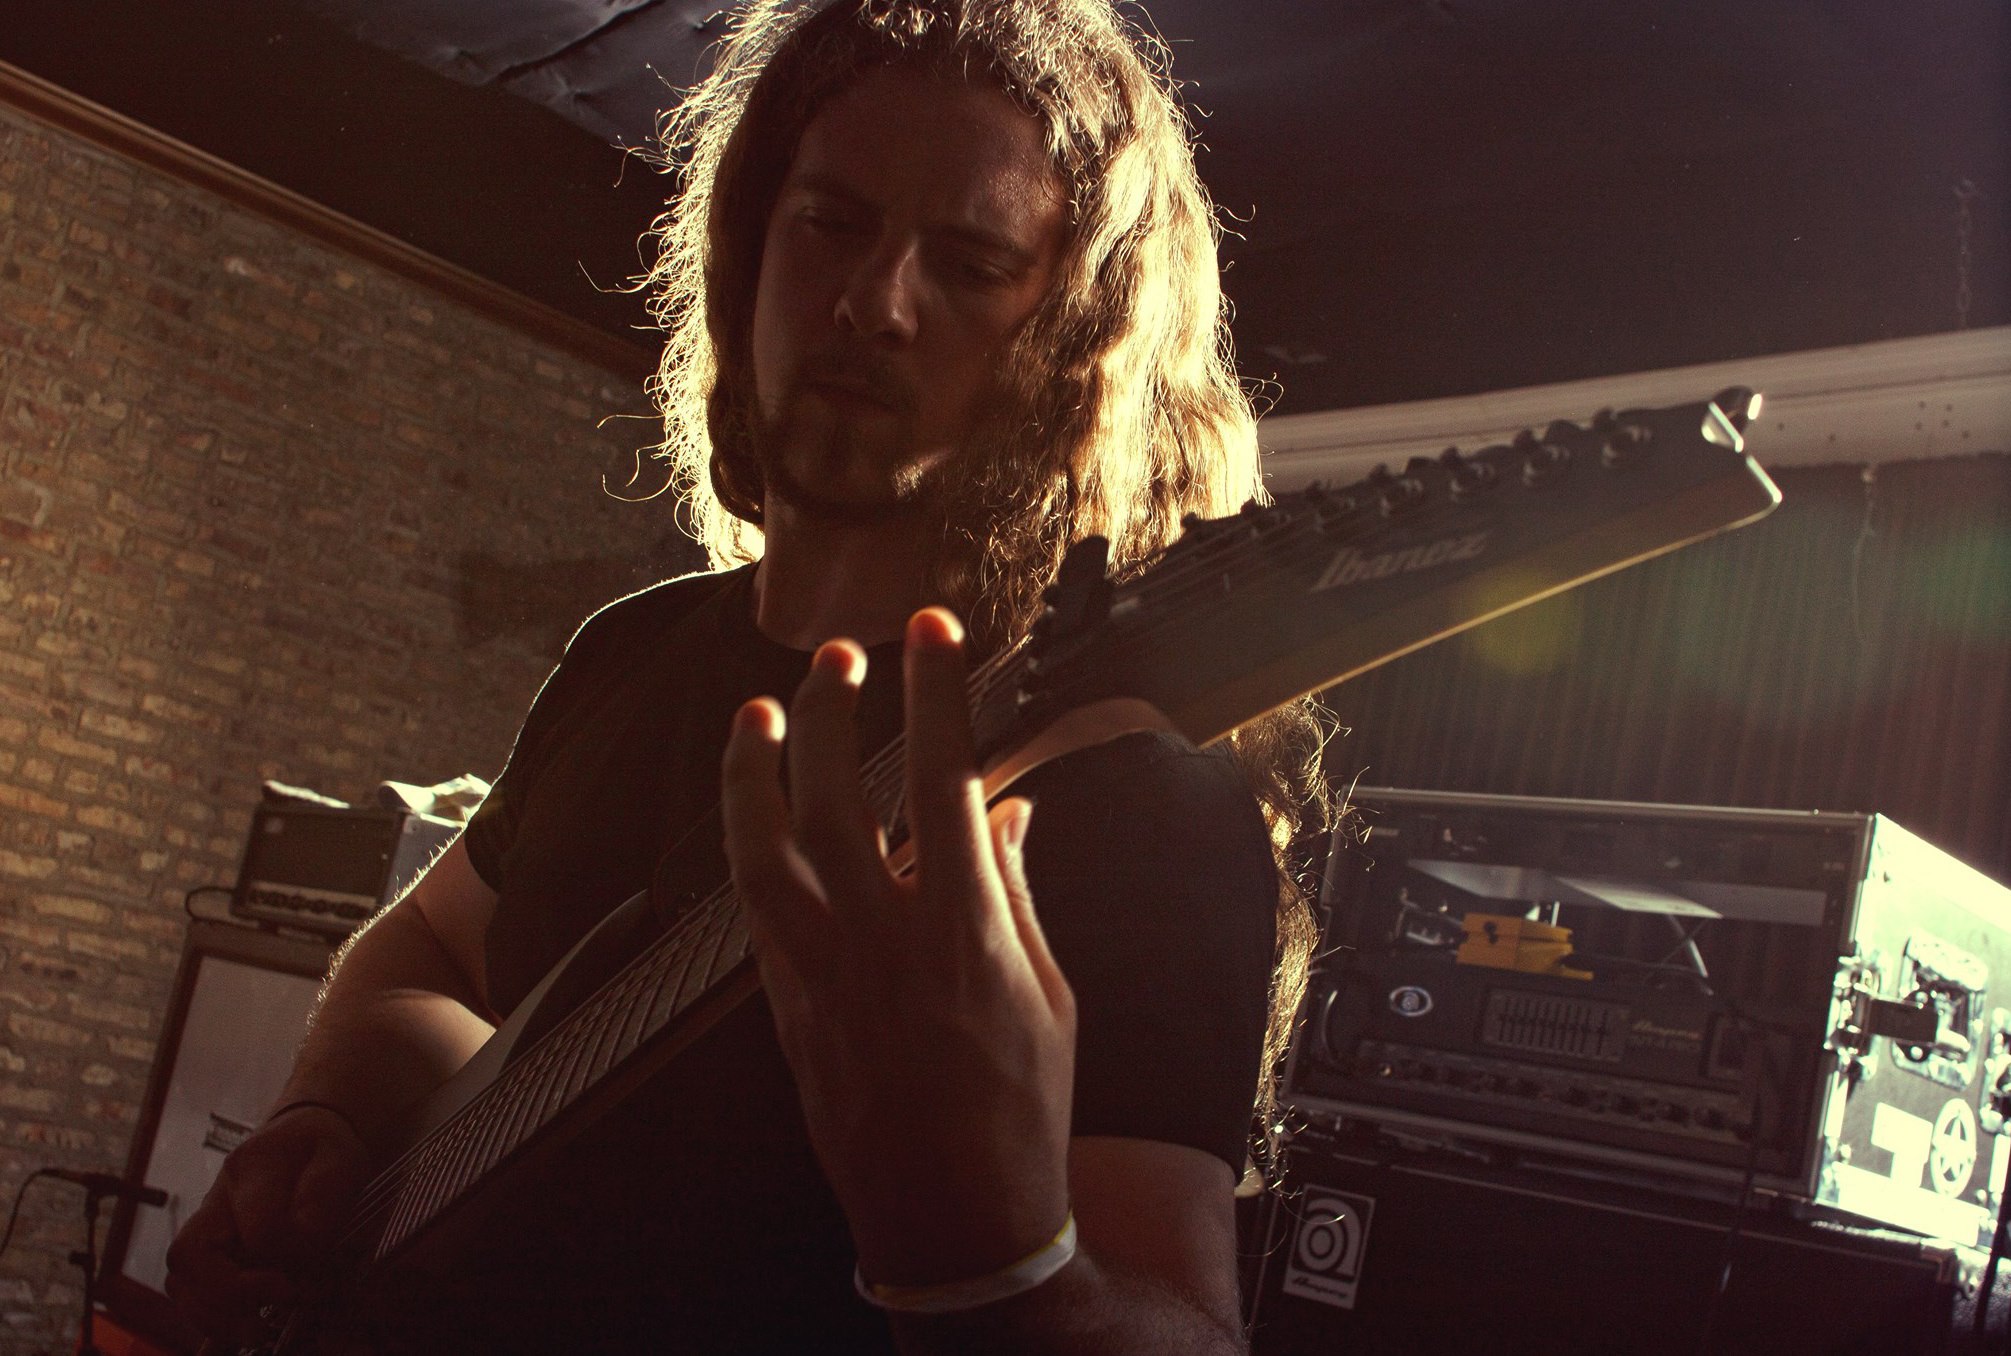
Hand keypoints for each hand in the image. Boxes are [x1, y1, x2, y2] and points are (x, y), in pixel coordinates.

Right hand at [166, 1103, 372, 1344]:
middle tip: (274, 1309)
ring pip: (179, 1277)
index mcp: (253, 1168)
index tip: (307, 1276)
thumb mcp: (341, 1161)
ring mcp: (205, 1224)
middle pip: (190, 1254)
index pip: (259, 1227)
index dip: (286, 1257)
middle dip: (229, 1294)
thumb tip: (299, 1252)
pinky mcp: (205, 1248)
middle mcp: (217, 1198)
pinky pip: (187, 1288)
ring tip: (256, 1331)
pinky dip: (209, 1315)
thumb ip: (324, 1203)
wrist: (303, 1135)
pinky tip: (244, 1325)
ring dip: (212, 1314)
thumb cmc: (323, 1151)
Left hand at [722, 607, 1076, 1288]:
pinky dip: (751, 844)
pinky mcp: (785, 1006)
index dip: (935, 693)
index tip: (931, 634)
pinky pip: (753, 907)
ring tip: (757, 710)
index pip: (942, 780)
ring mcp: (820, 974)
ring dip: (753, 768)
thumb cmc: (1016, 1115)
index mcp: (963, 932)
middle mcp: (880, 942)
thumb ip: (1019, 894)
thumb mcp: (1049, 996)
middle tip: (839, 655)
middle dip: (830, 707)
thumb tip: (1011, 815)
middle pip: (834, 795)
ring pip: (763, 847)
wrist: (954, 1221)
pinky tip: (755, 812)